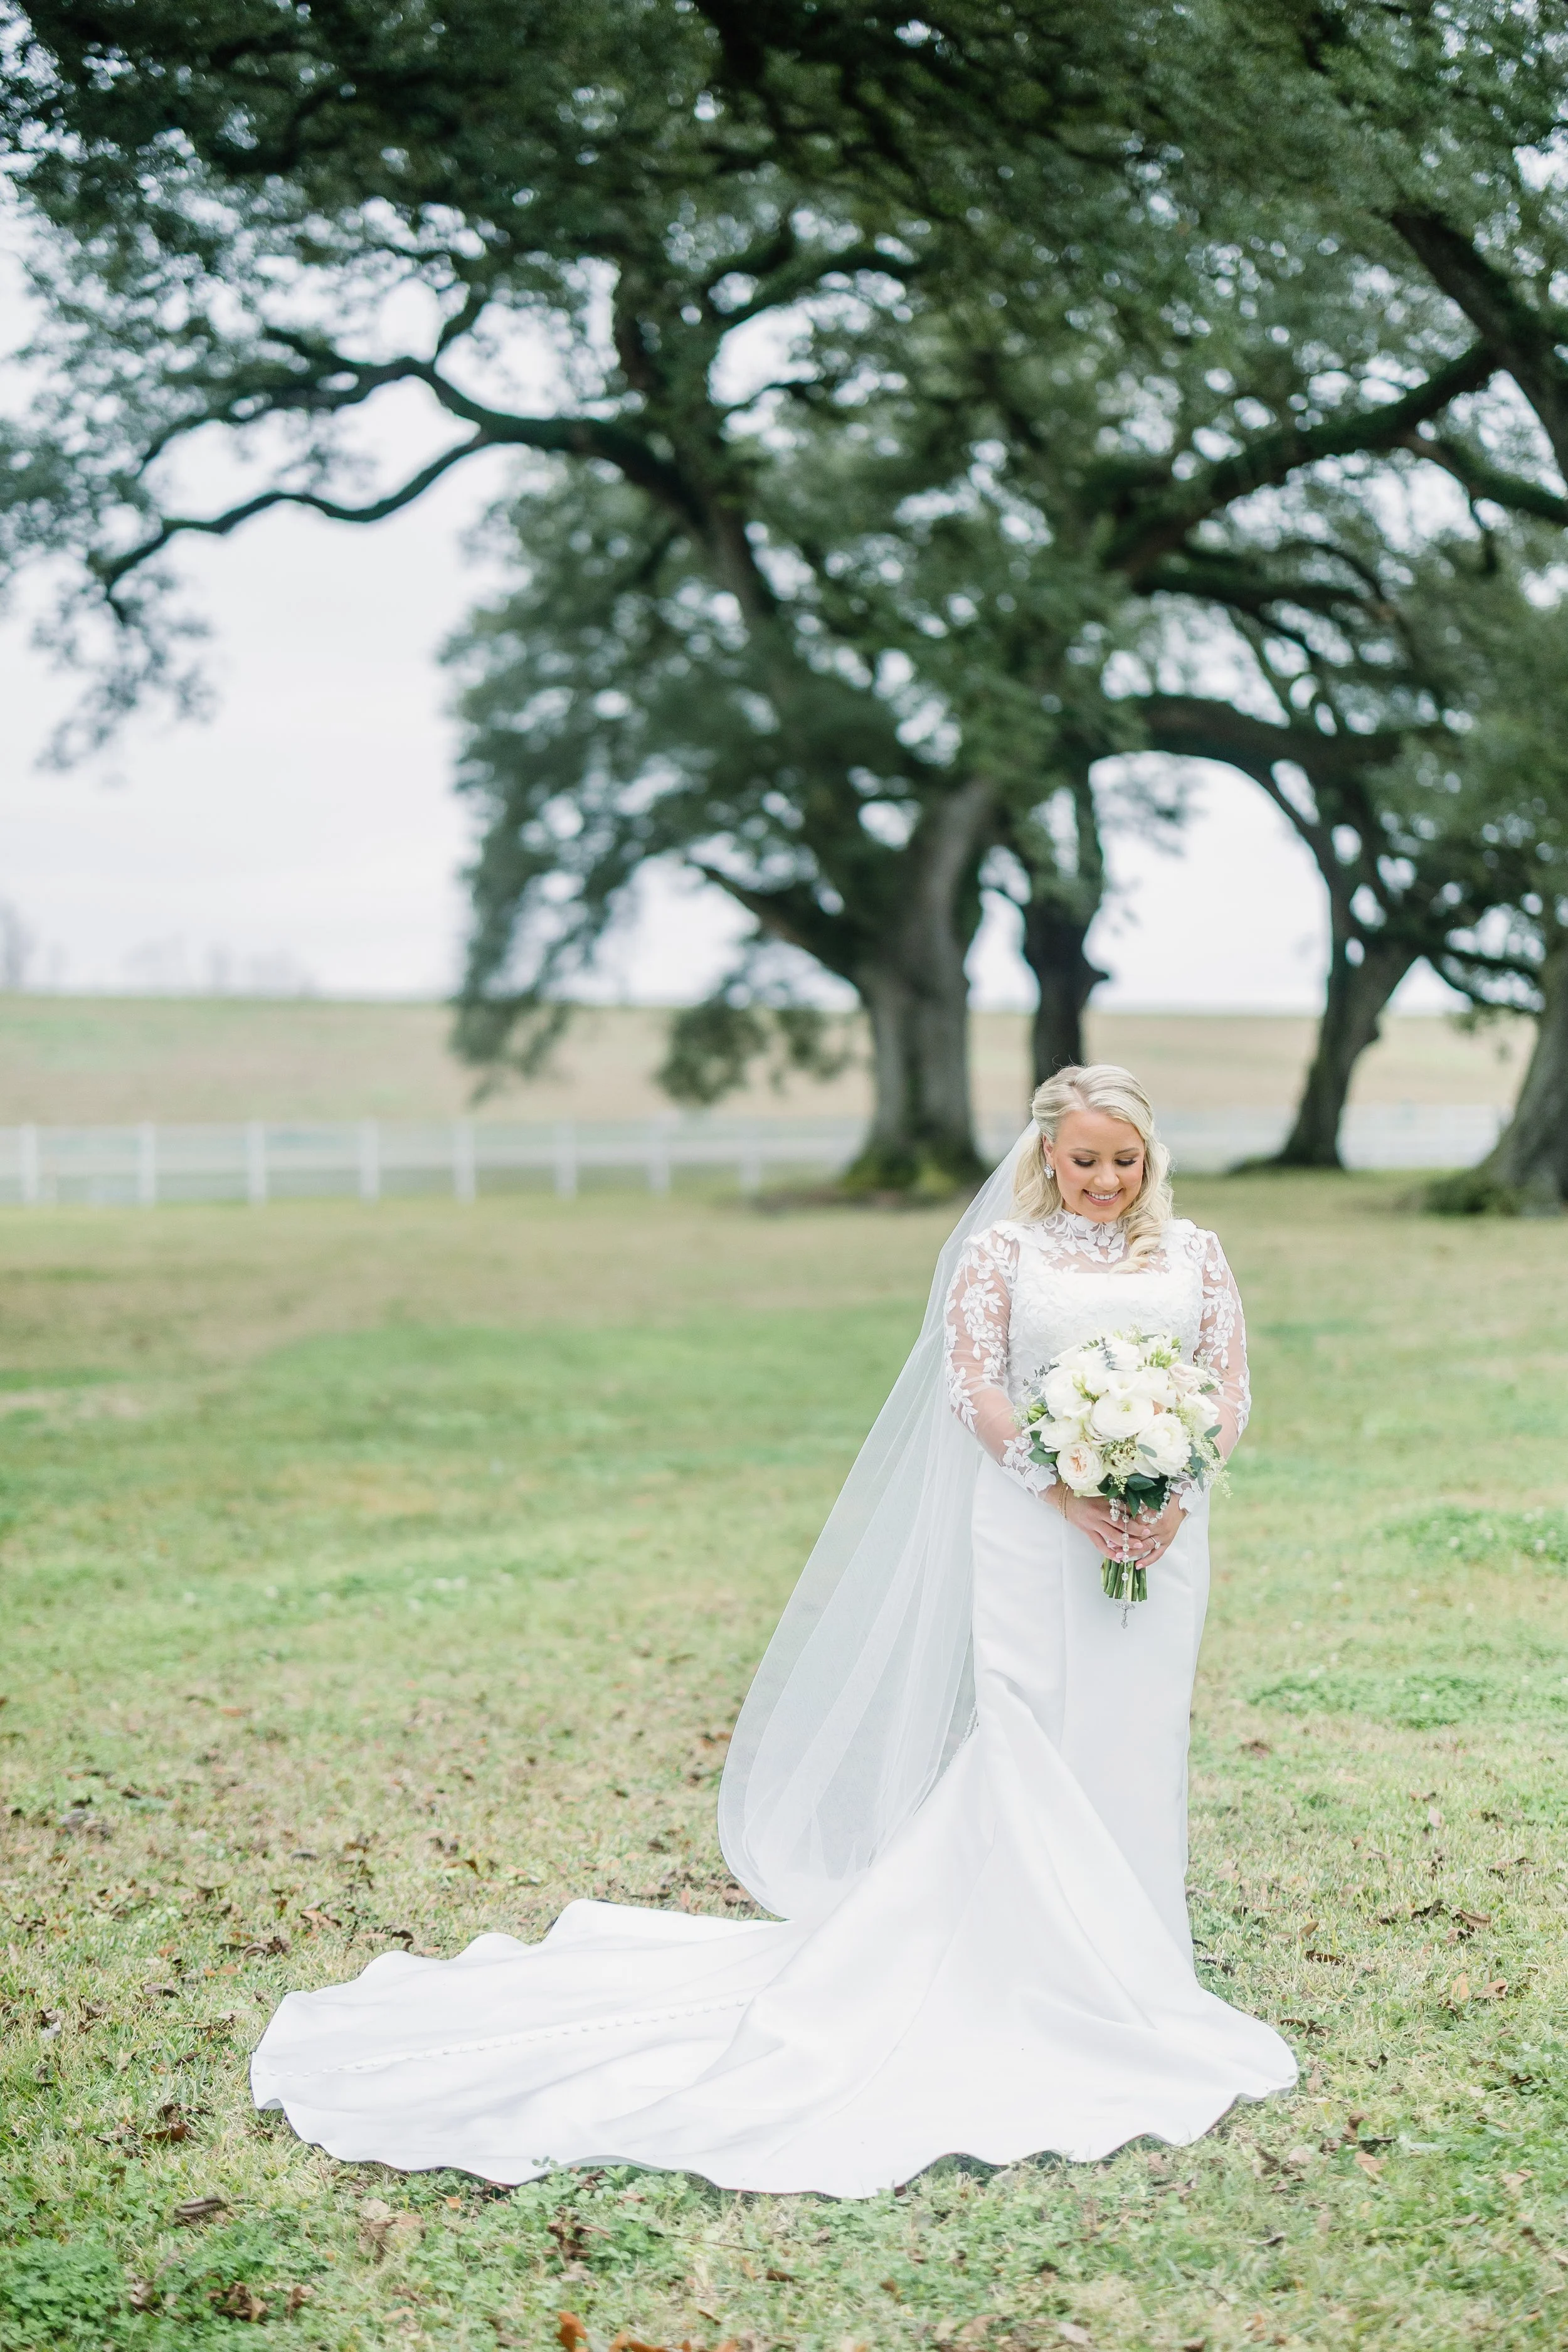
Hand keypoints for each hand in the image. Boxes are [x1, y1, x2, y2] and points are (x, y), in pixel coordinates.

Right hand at [1050, 1487, 1181, 1570]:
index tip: (1150, 1517)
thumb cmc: (1084, 1496)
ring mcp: (1093, 1523)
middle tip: (1148, 1534)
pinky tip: (1118, 1558)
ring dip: (1126, 1542)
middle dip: (1136, 1530)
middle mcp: (1100, 1512)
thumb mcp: (1101, 1495)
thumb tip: (1134, 1509)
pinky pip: (1099, 1544)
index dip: (1138, 1514)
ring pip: (1112, 1535)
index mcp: (1105, 1501)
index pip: (1125, 1508)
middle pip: (1121, 1523)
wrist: (1064, 1498)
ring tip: (1137, 1547)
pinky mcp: (1087, 1531)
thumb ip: (1116, 1501)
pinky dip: (1109, 1552)